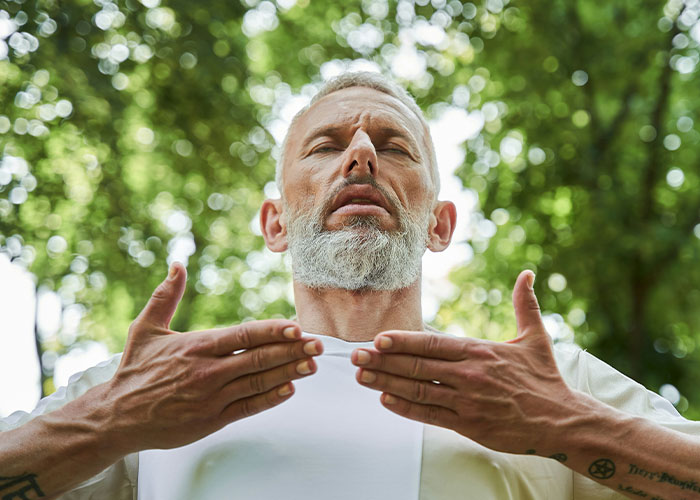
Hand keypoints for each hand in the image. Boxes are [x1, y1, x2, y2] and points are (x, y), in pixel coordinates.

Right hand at [102, 262, 322, 452]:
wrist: (115, 416)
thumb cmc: (134, 370)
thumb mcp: (146, 328)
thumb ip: (166, 296)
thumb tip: (177, 264)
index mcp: (197, 346)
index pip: (244, 335)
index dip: (273, 331)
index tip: (296, 326)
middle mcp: (207, 371)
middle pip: (259, 358)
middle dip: (292, 351)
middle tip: (317, 345)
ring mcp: (211, 398)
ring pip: (258, 383)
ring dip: (288, 373)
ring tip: (311, 365)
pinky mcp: (211, 420)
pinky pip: (247, 409)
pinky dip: (269, 399)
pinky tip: (289, 390)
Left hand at [351, 270, 577, 454]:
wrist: (562, 421)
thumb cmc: (545, 379)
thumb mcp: (535, 338)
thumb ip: (525, 304)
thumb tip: (527, 273)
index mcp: (480, 351)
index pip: (433, 343)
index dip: (403, 341)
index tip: (379, 338)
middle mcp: (469, 375)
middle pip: (417, 366)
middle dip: (383, 360)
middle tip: (355, 355)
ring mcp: (466, 401)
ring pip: (417, 390)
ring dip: (386, 382)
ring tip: (361, 375)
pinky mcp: (468, 425)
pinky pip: (429, 415)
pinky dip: (405, 408)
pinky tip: (386, 399)